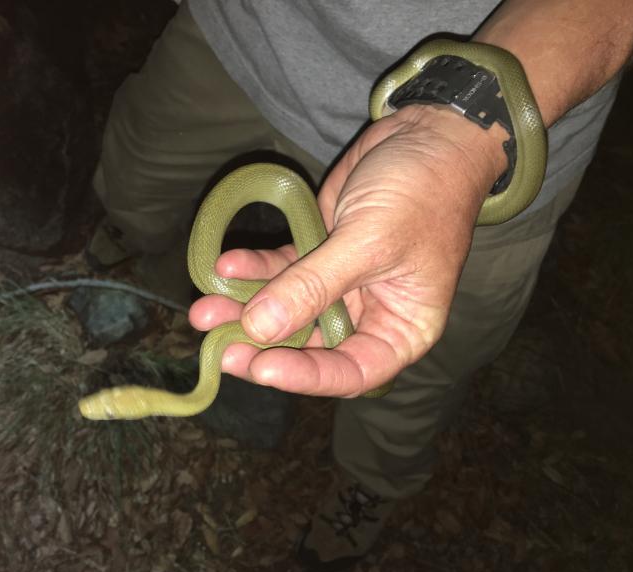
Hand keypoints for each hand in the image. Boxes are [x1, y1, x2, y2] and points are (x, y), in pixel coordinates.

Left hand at [189, 105, 507, 396]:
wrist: (429, 133)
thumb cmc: (423, 193)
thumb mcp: (369, 243)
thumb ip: (313, 287)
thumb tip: (260, 329)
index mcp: (402, 328)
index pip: (351, 372)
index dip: (306, 376)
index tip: (261, 368)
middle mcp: (370, 314)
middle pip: (312, 345)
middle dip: (263, 344)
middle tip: (219, 347)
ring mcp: (342, 283)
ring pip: (289, 308)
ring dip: (247, 308)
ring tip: (203, 310)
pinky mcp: (319, 250)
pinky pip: (282, 268)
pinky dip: (254, 268)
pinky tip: (225, 266)